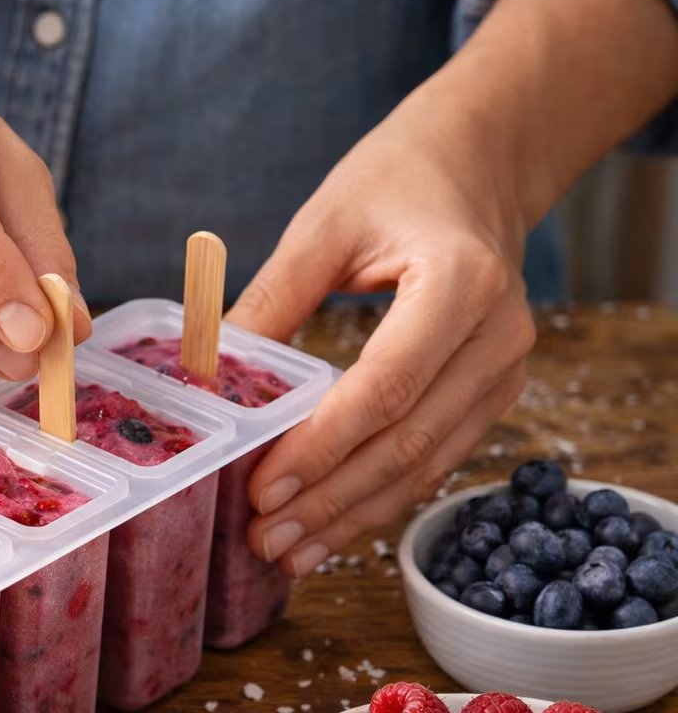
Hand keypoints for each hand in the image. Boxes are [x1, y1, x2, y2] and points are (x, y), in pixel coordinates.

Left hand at [225, 110, 535, 576]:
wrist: (479, 161)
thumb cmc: (397, 180)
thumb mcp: (324, 225)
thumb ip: (270, 301)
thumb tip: (206, 377)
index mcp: (460, 283)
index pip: (386, 387)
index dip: (322, 447)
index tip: (262, 488)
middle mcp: (499, 335)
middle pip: (408, 442)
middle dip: (329, 499)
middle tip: (263, 538)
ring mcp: (506, 369)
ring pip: (426, 464)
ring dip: (352, 514)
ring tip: (287, 551)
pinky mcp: (494, 391)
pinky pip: (435, 457)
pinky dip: (379, 497)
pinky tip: (330, 526)